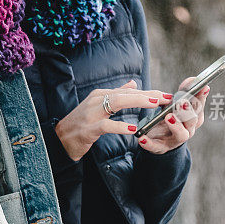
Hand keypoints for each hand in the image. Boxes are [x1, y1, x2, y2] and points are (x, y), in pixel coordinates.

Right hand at [54, 80, 174, 161]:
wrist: (59, 139)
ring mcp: (91, 114)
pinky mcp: (88, 129)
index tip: (164, 95)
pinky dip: (120, 126)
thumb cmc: (80, 123)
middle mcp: (96, 100)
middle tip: (165, 97)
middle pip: (124, 94)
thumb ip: (116, 95)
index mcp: (100, 95)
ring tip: (153, 104)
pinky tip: (133, 129)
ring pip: (116, 103)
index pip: (127, 91)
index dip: (147, 92)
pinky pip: (106, 125)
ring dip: (137, 102)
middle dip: (146, 95)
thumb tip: (133, 84)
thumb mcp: (98, 106)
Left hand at [137, 76, 209, 154]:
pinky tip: (142, 138)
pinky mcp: (161, 147)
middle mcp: (188, 129)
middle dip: (188, 111)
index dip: (202, 97)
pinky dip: (150, 143)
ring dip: (176, 125)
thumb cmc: (170, 118)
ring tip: (168, 117)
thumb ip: (183, 92)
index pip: (200, 106)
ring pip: (181, 134)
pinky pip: (156, 146)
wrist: (158, 139)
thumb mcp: (175, 104)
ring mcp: (175, 140)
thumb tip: (192, 79)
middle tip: (182, 102)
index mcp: (193, 117)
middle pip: (193, 121)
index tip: (203, 86)